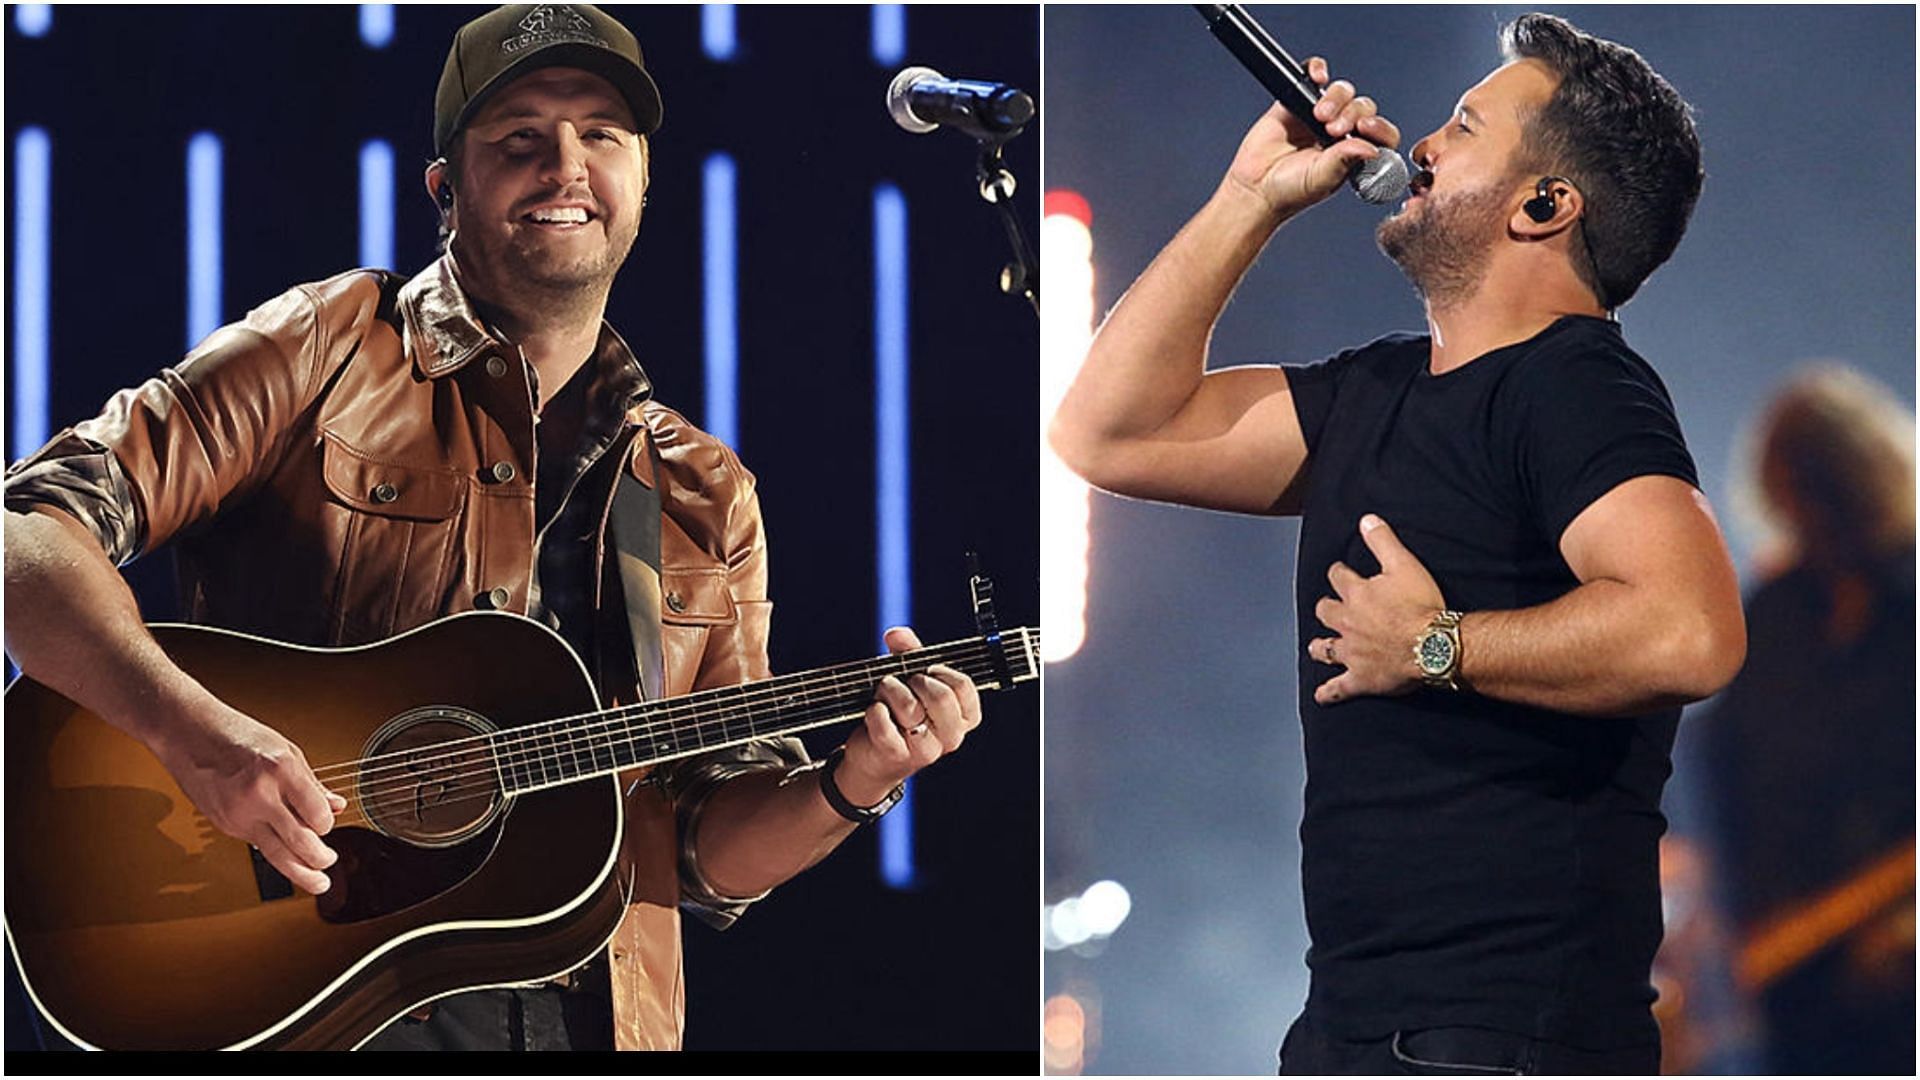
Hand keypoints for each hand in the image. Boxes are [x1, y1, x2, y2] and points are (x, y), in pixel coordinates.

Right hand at [147, 698, 347, 894]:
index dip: (328, 824)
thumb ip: (312, 784)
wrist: (187, 734)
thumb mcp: (285, 750)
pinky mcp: (226, 825)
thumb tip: (337, 805)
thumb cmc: (236, 735)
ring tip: (319, 882)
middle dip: (321, 859)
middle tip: (329, 862)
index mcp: (281, 770)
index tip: (328, 823)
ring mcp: (240, 813)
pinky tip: (286, 853)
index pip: (318, 814)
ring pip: (277, 855)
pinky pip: (258, 845)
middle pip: (300, 842)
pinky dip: (275, 851)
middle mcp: (260, 795)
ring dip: (302, 874)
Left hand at [833, 627, 983, 806]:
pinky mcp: (897, 757)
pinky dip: (874, 711)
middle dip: (914, 680)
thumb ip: (909, 653)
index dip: (940, 671)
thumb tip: (896, 634)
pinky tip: (874, 712)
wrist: (874, 755)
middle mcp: (951, 737)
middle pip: (941, 697)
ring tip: (883, 695)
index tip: (925, 671)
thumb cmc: (900, 713)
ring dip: (889, 691)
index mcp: (964, 717)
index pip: (964, 686)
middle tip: (902, 682)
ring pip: (910, 708)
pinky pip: (884, 725)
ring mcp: (926, 751)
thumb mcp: (911, 680)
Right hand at [1223, 56, 1401, 220]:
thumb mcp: (1323, 179)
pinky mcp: (1298, 100)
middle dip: (1352, 114)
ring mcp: (1320, 115)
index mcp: (1355, 153)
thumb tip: (1372, 148)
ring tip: (1318, 115)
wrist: (1255, 187)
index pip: (1381, 134)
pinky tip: (1317, 77)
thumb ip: (1346, 161)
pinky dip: (1317, 68)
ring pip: (1343, 91)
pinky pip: (1314, 74)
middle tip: (1333, 129)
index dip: (1379, 127)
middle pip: (1363, 107)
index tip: (1364, 128)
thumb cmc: (1289, 191)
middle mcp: (1342, 133)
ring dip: (1336, 98)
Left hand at [1309, 514, 1445, 705]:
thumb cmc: (1422, 605)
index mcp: (1356, 594)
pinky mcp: (1359, 678)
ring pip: (1324, 648)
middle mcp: (1347, 622)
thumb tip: (1365, 519)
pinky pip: (1338, 688)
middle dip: (1326, 608)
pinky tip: (1321, 695)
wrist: (1432, 646)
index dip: (1339, 573)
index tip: (1341, 572)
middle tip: (1330, 608)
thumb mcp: (1404, 564)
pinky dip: (1328, 692)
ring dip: (1320, 647)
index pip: (1338, 577)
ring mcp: (1351, 652)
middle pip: (1325, 611)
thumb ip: (1383, 541)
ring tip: (1318, 647)